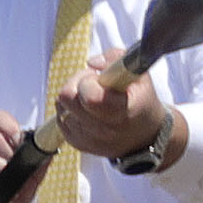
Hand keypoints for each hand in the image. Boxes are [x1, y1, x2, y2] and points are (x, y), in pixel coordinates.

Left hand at [50, 62, 166, 166]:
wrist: (143, 136)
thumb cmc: (141, 101)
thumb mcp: (140, 76)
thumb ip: (117, 59)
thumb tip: (92, 63)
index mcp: (121, 111)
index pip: (90, 96)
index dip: (88, 80)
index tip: (98, 77)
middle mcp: (103, 129)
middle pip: (67, 97)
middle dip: (77, 83)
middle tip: (92, 83)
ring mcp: (87, 139)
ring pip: (61, 106)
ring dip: (73, 97)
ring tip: (91, 97)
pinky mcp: (77, 143)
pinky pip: (60, 117)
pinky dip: (69, 109)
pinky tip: (86, 109)